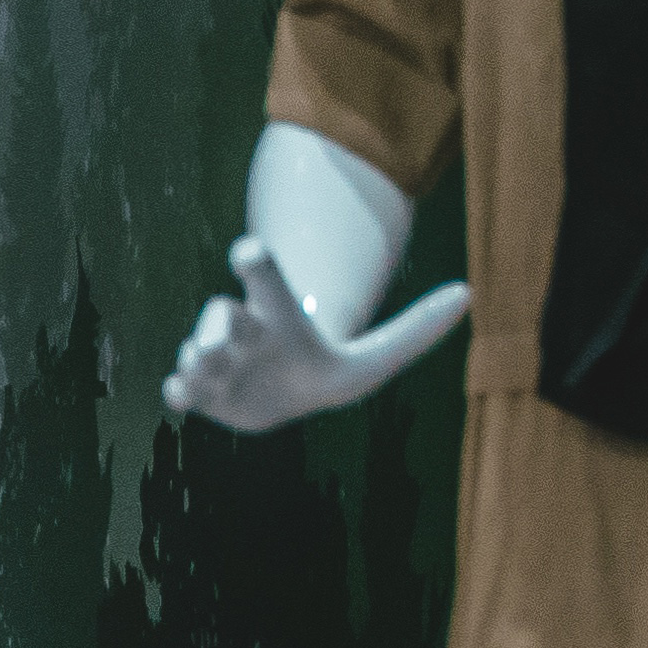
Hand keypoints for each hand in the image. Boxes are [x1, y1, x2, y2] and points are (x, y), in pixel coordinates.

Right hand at [163, 238, 471, 427]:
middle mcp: (244, 333)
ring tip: (207, 371)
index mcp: (279, 316)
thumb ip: (417, 328)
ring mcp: (219, 363)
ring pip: (196, 351)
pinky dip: (180, 391)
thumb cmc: (327, 367)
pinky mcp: (202, 393)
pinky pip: (179, 389)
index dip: (258, 264)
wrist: (289, 397)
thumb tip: (468, 293)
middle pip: (222, 315)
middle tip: (230, 338)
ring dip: (199, 360)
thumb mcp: (376, 357)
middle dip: (222, 324)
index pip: (267, 280)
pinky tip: (184, 397)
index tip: (251, 250)